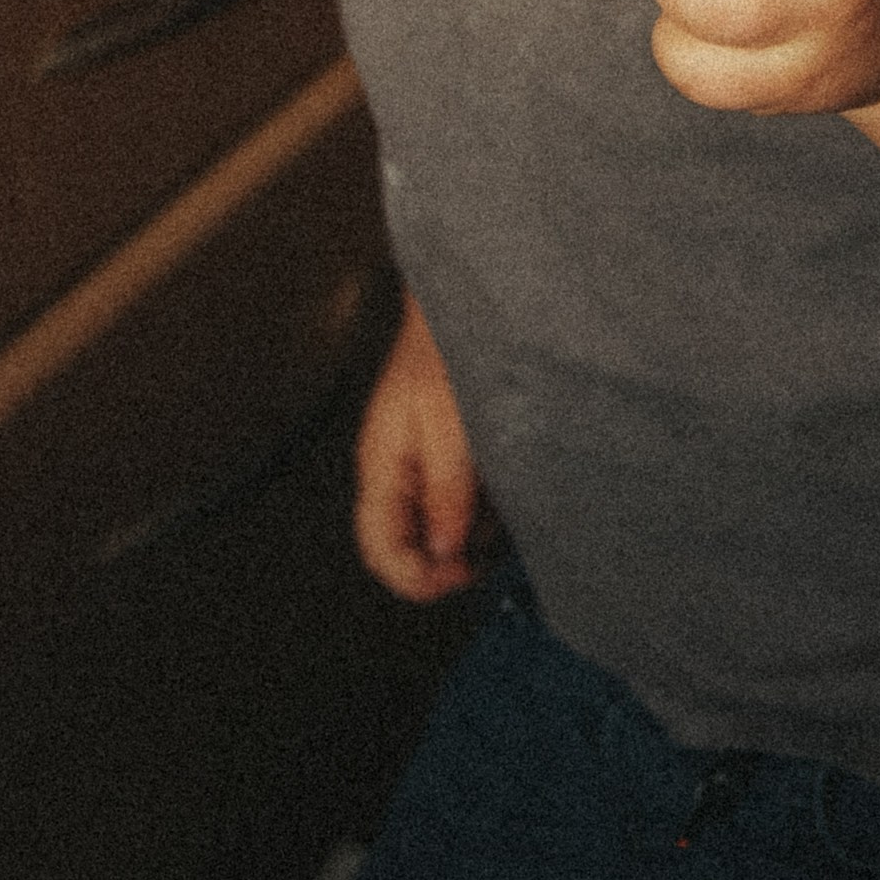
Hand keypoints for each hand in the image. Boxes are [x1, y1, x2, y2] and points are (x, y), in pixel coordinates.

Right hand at [355, 297, 492, 601]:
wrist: (460, 301)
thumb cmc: (448, 349)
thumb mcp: (451, 423)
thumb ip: (446, 489)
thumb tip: (446, 551)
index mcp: (383, 466)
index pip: (380, 549)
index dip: (417, 578)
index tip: (461, 574)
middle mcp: (394, 471)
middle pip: (402, 545)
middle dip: (441, 562)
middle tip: (483, 555)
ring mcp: (416, 462)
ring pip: (431, 527)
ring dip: (464, 535)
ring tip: (497, 515)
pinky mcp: (441, 451)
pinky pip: (451, 500)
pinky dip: (476, 508)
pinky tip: (499, 492)